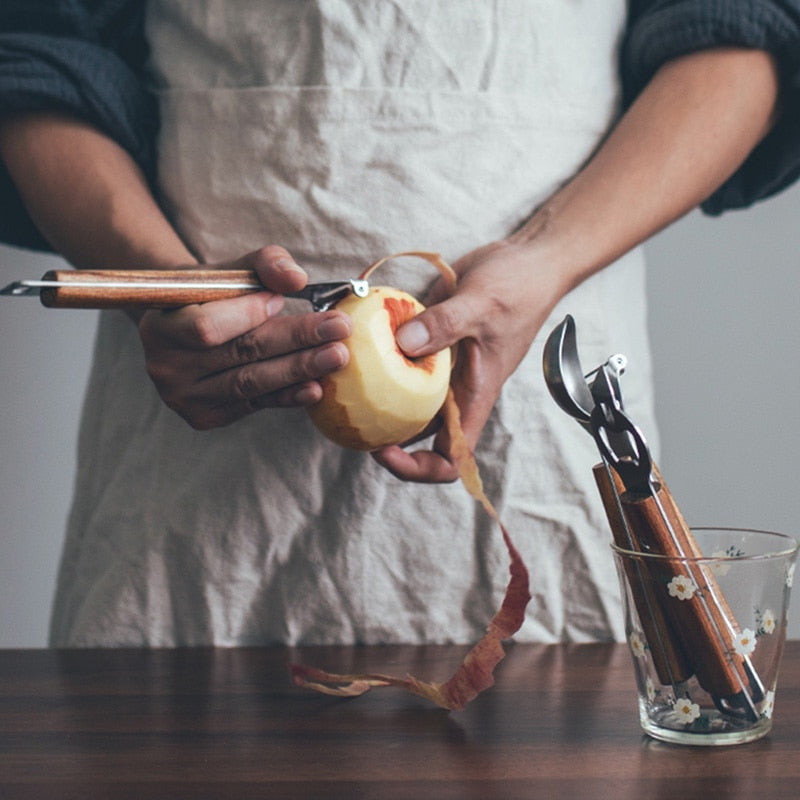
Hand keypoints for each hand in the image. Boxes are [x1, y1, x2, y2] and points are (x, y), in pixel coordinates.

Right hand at [138, 245, 352, 428]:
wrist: (186, 328)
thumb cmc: (214, 295)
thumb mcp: (233, 269)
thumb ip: (265, 263)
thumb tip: (296, 279)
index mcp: (159, 326)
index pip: (207, 327)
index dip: (248, 315)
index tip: (284, 299)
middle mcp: (165, 367)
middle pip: (240, 356)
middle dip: (295, 341)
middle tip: (339, 330)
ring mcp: (183, 397)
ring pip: (251, 384)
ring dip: (300, 370)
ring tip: (337, 356)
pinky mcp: (204, 417)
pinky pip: (253, 405)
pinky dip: (287, 396)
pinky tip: (316, 386)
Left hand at [371, 238, 565, 482]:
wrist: (527, 261)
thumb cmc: (519, 288)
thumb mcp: (481, 304)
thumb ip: (444, 325)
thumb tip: (402, 345)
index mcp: (474, 398)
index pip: (451, 458)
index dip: (417, 467)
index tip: (384, 449)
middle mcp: (455, 392)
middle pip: (418, 437)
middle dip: (382, 436)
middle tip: (347, 416)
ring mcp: (441, 369)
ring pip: (403, 400)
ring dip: (375, 398)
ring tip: (342, 387)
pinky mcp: (428, 343)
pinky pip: (400, 361)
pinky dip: (378, 358)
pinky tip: (354, 344)